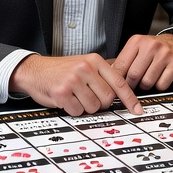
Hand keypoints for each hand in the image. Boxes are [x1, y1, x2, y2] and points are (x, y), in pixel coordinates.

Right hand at [8, 53, 142, 115]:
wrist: (34, 70)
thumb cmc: (61, 71)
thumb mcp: (84, 65)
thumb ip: (102, 76)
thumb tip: (122, 94)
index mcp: (95, 61)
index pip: (119, 82)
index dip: (130, 99)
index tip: (137, 110)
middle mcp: (86, 68)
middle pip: (108, 99)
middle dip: (100, 104)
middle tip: (87, 97)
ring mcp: (74, 80)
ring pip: (93, 107)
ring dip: (85, 107)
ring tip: (74, 96)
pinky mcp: (62, 92)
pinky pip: (77, 111)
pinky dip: (72, 110)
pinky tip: (65, 100)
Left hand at [112, 34, 172, 92]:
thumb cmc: (152, 49)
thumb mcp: (136, 48)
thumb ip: (123, 61)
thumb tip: (109, 78)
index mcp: (137, 41)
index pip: (121, 65)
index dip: (117, 79)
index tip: (117, 85)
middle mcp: (151, 46)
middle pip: (134, 75)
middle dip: (131, 85)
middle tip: (132, 85)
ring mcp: (164, 54)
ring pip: (147, 82)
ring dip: (145, 86)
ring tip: (146, 80)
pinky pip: (161, 85)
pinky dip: (158, 86)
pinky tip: (158, 79)